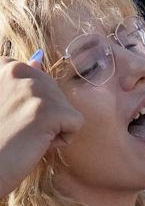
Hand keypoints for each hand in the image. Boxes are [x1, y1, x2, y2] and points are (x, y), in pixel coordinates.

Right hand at [0, 57, 82, 196]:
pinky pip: (76, 123)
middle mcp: (19, 71)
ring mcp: (35, 90)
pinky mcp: (50, 111)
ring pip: (67, 108)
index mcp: (5, 66)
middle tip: (16, 130)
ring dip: (52, 128)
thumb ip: (19, 81)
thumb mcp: (3, 100)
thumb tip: (38, 59)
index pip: (40, 78)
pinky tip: (37, 146)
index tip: (8, 116)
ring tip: (24, 138)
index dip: (30, 104)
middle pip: (56, 93)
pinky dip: (62, 140)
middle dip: (44, 116)